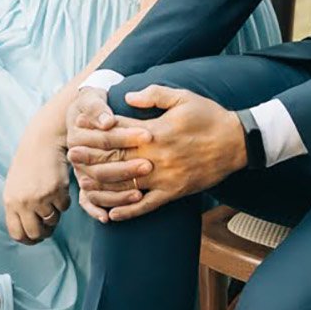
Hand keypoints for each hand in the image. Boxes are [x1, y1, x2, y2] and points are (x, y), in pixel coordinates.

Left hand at [4, 119, 71, 243]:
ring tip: (52, 198)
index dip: (28, 239)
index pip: (16, 234)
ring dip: (55, 213)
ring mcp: (40, 198)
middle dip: (45, 232)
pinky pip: (64, 208)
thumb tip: (27, 231)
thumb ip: (18, 208)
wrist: (43, 141)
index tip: (36, 237)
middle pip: (35, 233)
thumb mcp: (16, 186)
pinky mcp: (56, 191)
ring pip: (52, 221)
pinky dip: (64, 201)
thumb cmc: (30, 163)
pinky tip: (59, 187)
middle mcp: (23, 202)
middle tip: (49, 225)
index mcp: (9, 201)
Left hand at [69, 85, 245, 222]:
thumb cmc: (209, 116)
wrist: (238, 143)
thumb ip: (154, 94)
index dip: (96, 133)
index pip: (119, 132)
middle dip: (92, 159)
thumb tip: (127, 96)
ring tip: (84, 185)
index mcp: (157, 131)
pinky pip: (147, 206)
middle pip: (117, 160)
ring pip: (127, 186)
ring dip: (103, 187)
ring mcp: (166, 177)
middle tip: (72, 158)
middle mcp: (157, 156)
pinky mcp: (175, 192)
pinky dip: (128, 212)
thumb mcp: (183, 97)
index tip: (79, 131)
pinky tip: (112, 214)